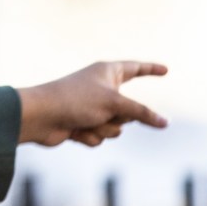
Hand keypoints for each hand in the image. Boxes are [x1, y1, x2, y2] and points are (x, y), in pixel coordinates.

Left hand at [17, 61, 168, 146]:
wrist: (41, 117)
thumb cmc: (75, 101)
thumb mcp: (114, 104)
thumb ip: (142, 113)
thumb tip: (165, 122)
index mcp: (106, 72)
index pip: (135, 68)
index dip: (151, 69)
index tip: (165, 70)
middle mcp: (100, 88)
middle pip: (129, 110)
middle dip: (119, 117)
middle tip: (100, 111)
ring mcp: (92, 108)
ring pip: (116, 127)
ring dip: (103, 129)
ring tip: (85, 121)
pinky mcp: (83, 124)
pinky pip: (101, 137)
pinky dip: (90, 136)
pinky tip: (74, 130)